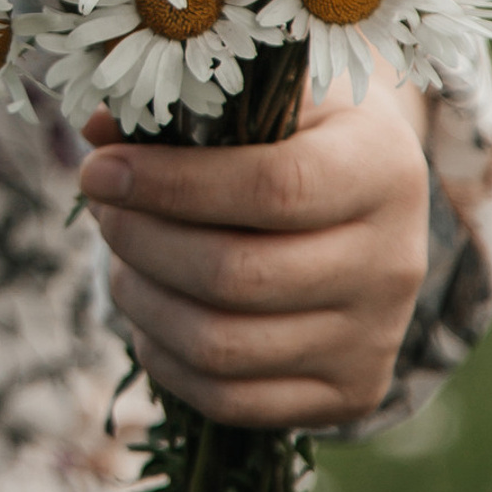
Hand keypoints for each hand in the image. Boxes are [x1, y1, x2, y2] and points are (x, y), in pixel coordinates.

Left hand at [79, 72, 430, 431]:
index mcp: (379, 169)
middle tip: (102, 210)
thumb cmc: (294, 129)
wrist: (365, 198)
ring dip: (141, 299)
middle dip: (142, 241)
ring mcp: (374, 338)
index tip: (98, 170)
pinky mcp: (348, 393)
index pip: (273, 189)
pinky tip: (146, 310)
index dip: (171, 184)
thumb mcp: (259, 92)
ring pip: (222, 346)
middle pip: (237, 276)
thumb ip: (185, 103)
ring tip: (120, 257)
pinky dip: (164, 357)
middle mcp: (393, 262)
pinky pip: (229, 399)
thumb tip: (98, 131)